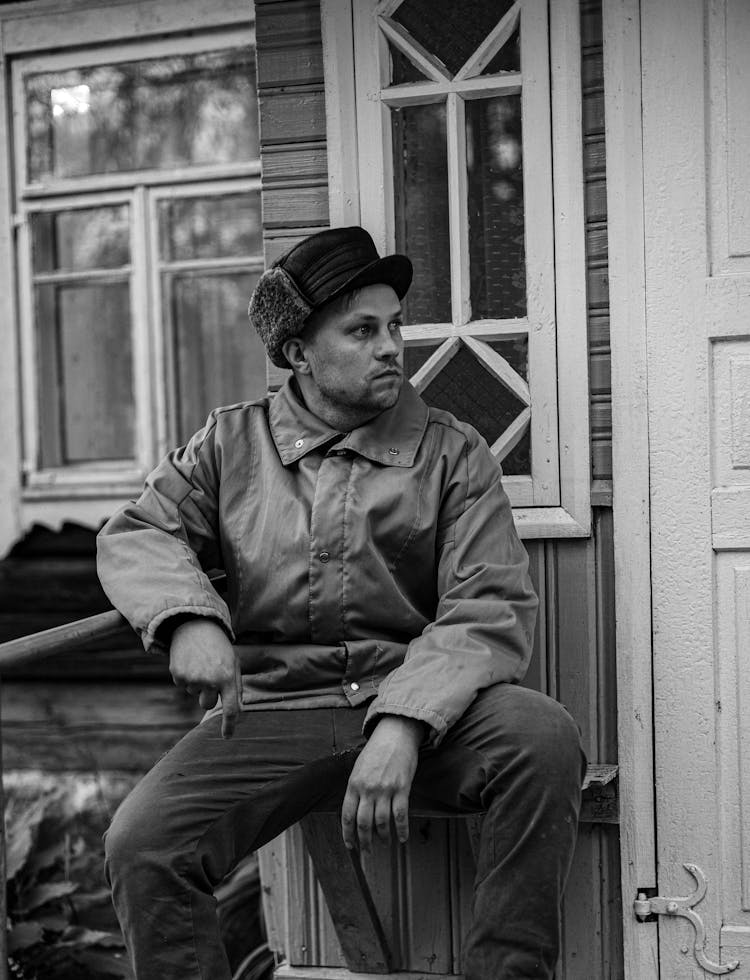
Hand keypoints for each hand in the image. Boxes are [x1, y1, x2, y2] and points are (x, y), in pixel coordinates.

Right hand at [169, 618, 240, 738]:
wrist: (194, 625)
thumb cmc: (218, 646)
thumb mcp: (233, 662)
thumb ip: (236, 686)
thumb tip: (238, 709)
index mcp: (227, 677)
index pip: (230, 708)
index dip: (229, 725)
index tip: (227, 737)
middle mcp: (210, 680)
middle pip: (208, 704)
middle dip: (209, 695)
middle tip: (210, 675)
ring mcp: (192, 679)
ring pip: (195, 694)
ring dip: (198, 683)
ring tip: (200, 662)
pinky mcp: (178, 676)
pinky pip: (183, 686)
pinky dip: (186, 677)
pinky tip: (190, 661)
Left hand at [341, 715, 424, 852]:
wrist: (396, 734)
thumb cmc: (376, 751)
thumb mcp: (358, 768)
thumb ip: (355, 789)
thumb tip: (354, 813)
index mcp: (354, 784)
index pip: (347, 816)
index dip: (348, 835)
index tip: (351, 846)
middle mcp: (368, 789)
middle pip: (363, 824)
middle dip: (364, 843)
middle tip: (367, 854)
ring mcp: (385, 789)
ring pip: (381, 822)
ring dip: (382, 838)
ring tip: (384, 844)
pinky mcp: (402, 788)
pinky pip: (401, 815)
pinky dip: (402, 830)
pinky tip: (402, 838)